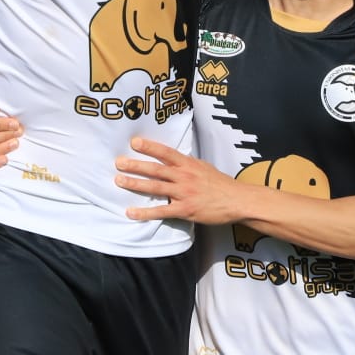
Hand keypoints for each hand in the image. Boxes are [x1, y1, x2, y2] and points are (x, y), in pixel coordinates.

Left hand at [115, 137, 243, 224]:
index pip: (166, 152)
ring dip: (135, 184)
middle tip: (119, 162)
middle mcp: (184, 176)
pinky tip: (131, 212)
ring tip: (119, 181)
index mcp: (189, 164)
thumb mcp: (203, 167)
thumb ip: (187, 164)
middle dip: (136, 165)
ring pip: (155, 187)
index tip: (135, 142)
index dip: (150, 147)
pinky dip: (145, 212)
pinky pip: (161, 211)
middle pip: (156, 169)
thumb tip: (173, 160)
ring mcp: (184, 193)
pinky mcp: (185, 210)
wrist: (236, 201)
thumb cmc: (220, 184)